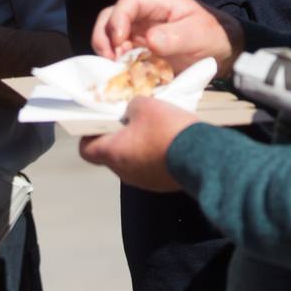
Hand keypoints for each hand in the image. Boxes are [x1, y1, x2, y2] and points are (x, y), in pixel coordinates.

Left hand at [79, 97, 198, 191]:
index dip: (89, 136)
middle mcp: (124, 172)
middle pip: (111, 155)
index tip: (99, 124)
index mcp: (113, 154)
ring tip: (153, 129)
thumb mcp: (145, 105)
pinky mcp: (162, 185)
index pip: (87, 150)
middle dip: (119, 137)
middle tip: (130, 120)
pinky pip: (151, 168)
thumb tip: (132, 112)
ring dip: (138, 147)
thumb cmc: (167, 130)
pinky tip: (168, 141)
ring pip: (132, 162)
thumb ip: (131, 107)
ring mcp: (144, 182)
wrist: (203, 155)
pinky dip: (155, 156)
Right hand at [92, 0, 243, 75]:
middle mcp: (144, 16)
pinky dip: (117, 66)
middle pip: (111, 17)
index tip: (118, 41)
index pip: (129, 2)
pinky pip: (121, 56)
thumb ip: (176, 36)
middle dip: (104, 36)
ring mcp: (140, 34)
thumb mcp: (199, 34)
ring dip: (108, 52)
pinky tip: (124, 76)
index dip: (118, 19)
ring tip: (116, 69)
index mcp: (159, 3)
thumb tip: (150, 41)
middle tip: (110, 59)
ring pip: (110, 36)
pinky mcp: (140, 52)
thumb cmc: (214, 36)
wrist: (223, 53)